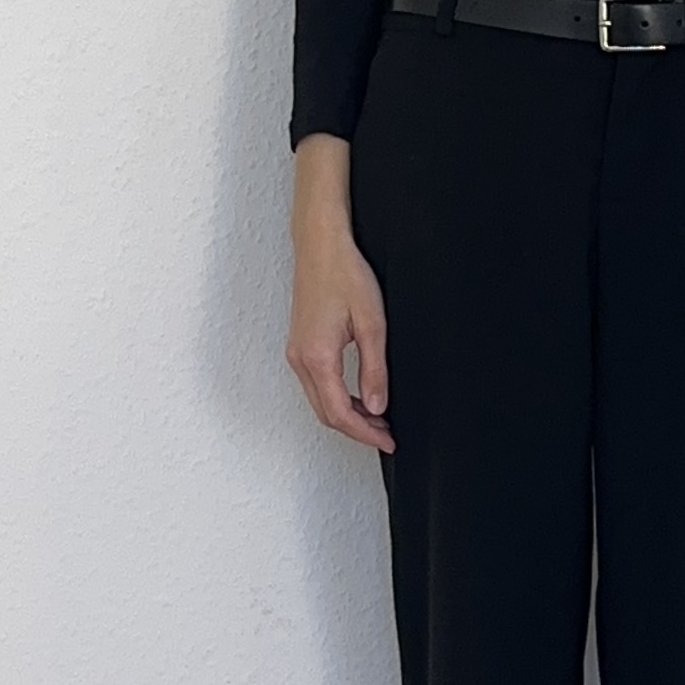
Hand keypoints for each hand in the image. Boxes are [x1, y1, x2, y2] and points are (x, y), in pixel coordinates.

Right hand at [286, 135, 393, 452]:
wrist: (321, 245)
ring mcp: (296, 352)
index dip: (366, 434)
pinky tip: (360, 396)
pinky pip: (316, 385)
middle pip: (326, 414)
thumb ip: (375, 369)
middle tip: (387, 434)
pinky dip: (338, 399)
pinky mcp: (299, 345)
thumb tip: (378, 406)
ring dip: (347, 415)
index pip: (341, 414)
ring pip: (320, 401)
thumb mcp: (372, 324)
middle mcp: (300, 360)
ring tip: (378, 419)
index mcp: (317, 358)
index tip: (388, 440)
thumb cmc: (345, 274)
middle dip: (357, 430)